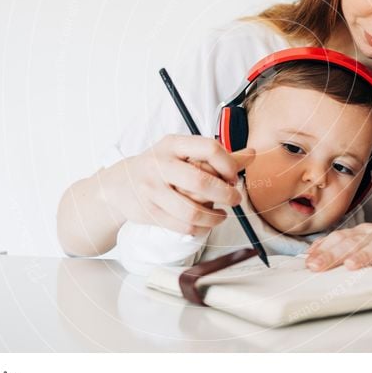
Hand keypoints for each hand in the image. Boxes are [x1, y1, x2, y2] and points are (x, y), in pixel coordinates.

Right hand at [116, 134, 255, 235]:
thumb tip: (253, 154)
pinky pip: (183, 226)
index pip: (209, 148)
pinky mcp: (150, 212)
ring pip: (192, 211)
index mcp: (173, 144)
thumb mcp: (183, 152)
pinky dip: (201, 228)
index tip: (235, 176)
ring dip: (215, 217)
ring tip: (222, 215)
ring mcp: (153, 189)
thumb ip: (217, 155)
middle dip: (226, 194)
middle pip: (201, 182)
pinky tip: (208, 223)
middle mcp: (161, 164)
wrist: (119, 184)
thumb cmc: (160, 165)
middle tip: (235, 199)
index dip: (229, 164)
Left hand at [305, 221, 371, 270]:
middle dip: (336, 254)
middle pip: (356, 242)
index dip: (324, 250)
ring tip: (354, 265)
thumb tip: (311, 255)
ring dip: (369, 254)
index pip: (341, 238)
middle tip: (319, 267)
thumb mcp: (369, 242)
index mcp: (366, 233)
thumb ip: (344, 247)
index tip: (309, 264)